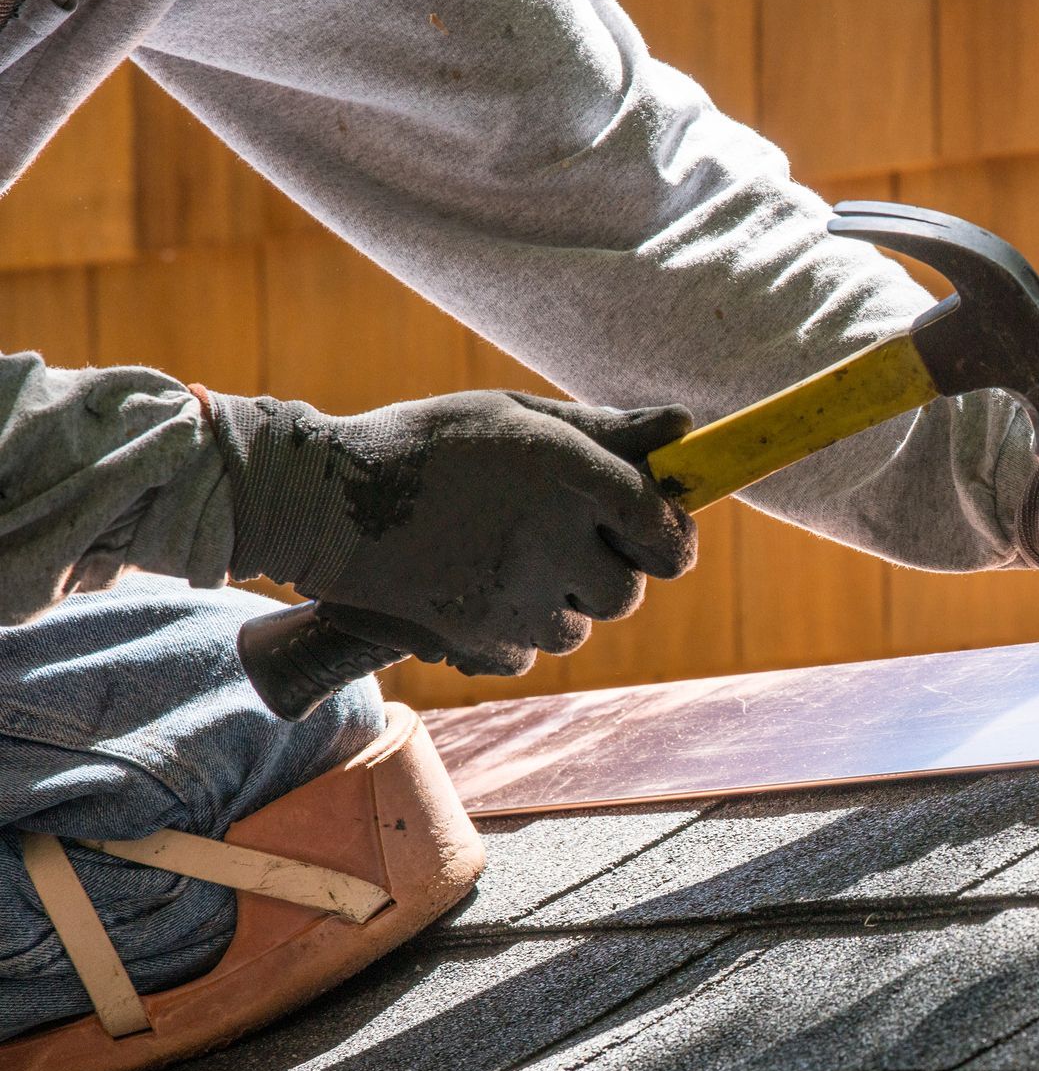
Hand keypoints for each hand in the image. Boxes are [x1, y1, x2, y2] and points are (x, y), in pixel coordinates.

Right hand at [205, 390, 695, 675]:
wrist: (322, 501)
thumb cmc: (429, 445)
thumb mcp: (516, 417)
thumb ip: (605, 430)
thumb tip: (684, 429)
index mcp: (567, 475)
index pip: (664, 530)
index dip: (671, 538)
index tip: (659, 534)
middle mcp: (550, 542)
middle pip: (626, 593)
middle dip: (607, 573)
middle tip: (563, 543)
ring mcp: (514, 599)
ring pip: (578, 628)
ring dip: (559, 603)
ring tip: (506, 560)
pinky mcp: (477, 641)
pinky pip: (527, 654)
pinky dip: (513, 632)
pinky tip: (474, 588)